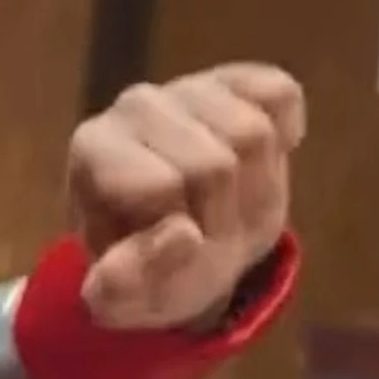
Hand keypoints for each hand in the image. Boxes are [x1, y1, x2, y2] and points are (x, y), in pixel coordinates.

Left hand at [65, 63, 306, 329]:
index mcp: (93, 148)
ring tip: (229, 205)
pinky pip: (282, 96)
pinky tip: (260, 161)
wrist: (183, 242)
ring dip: (257, 186)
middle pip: (215, 164)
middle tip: (209, 234)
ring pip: (255, 132)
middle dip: (225, 216)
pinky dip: (286, 134)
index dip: (185, 231)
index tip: (174, 246)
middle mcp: (135, 104)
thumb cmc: (146, 268)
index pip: (162, 185)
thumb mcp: (125, 300)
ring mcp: (188, 86)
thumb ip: (129, 284)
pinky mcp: (238, 79)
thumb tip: (181, 235)